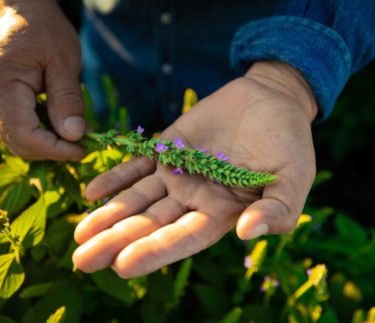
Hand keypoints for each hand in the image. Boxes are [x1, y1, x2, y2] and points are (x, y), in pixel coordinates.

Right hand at [0, 0, 85, 159]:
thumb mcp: (64, 62)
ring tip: (76, 135)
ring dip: (47, 144)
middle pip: (19, 143)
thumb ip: (68, 99)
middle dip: (53, 150)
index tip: (84, 149)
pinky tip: (61, 124)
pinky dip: (40, 132)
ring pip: (17, 139)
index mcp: (2, 86)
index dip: (56, 149)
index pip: (26, 135)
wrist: (21, 9)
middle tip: (84, 144)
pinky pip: (15, 127)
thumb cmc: (45, 30)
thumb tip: (74, 136)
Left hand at [72, 61, 317, 277]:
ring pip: (137, 199)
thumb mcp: (295, 177)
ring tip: (79, 235)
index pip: (185, 238)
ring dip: (107, 216)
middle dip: (117, 242)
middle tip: (82, 261)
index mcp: (223, 213)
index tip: (123, 265)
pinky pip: (136, 165)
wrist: (272, 99)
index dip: (156, 251)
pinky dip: (114, 177)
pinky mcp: (167, 148)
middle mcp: (194, 200)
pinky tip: (90, 193)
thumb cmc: (290, 142)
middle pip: (150, 224)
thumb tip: (247, 233)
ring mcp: (177, 174)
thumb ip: (278, 209)